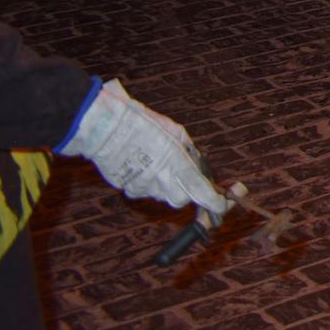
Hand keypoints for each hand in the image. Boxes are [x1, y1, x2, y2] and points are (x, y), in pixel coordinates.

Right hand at [58, 80, 227, 215]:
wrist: (106, 127)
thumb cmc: (143, 124)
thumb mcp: (176, 133)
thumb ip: (190, 152)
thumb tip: (197, 165)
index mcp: (178, 165)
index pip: (203, 194)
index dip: (216, 204)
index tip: (223, 204)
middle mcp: (161, 181)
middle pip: (181, 200)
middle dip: (185, 191)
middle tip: (181, 173)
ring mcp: (142, 187)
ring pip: (161, 195)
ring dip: (164, 184)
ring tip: (156, 161)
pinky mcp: (126, 189)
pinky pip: (142, 191)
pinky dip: (146, 182)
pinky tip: (140, 163)